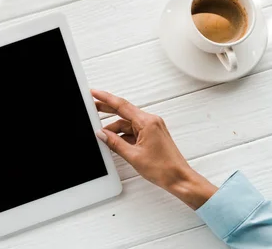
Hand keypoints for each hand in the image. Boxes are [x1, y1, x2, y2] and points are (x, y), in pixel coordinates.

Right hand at [92, 90, 216, 209]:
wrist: (180, 179)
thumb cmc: (164, 168)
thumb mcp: (133, 156)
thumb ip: (114, 143)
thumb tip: (101, 134)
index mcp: (147, 122)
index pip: (121, 106)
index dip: (105, 98)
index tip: (94, 93)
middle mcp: (151, 121)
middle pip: (123, 111)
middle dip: (106, 109)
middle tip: (92, 107)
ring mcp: (152, 128)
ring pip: (127, 123)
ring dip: (114, 128)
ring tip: (101, 135)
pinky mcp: (152, 135)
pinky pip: (133, 130)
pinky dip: (122, 134)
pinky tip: (114, 140)